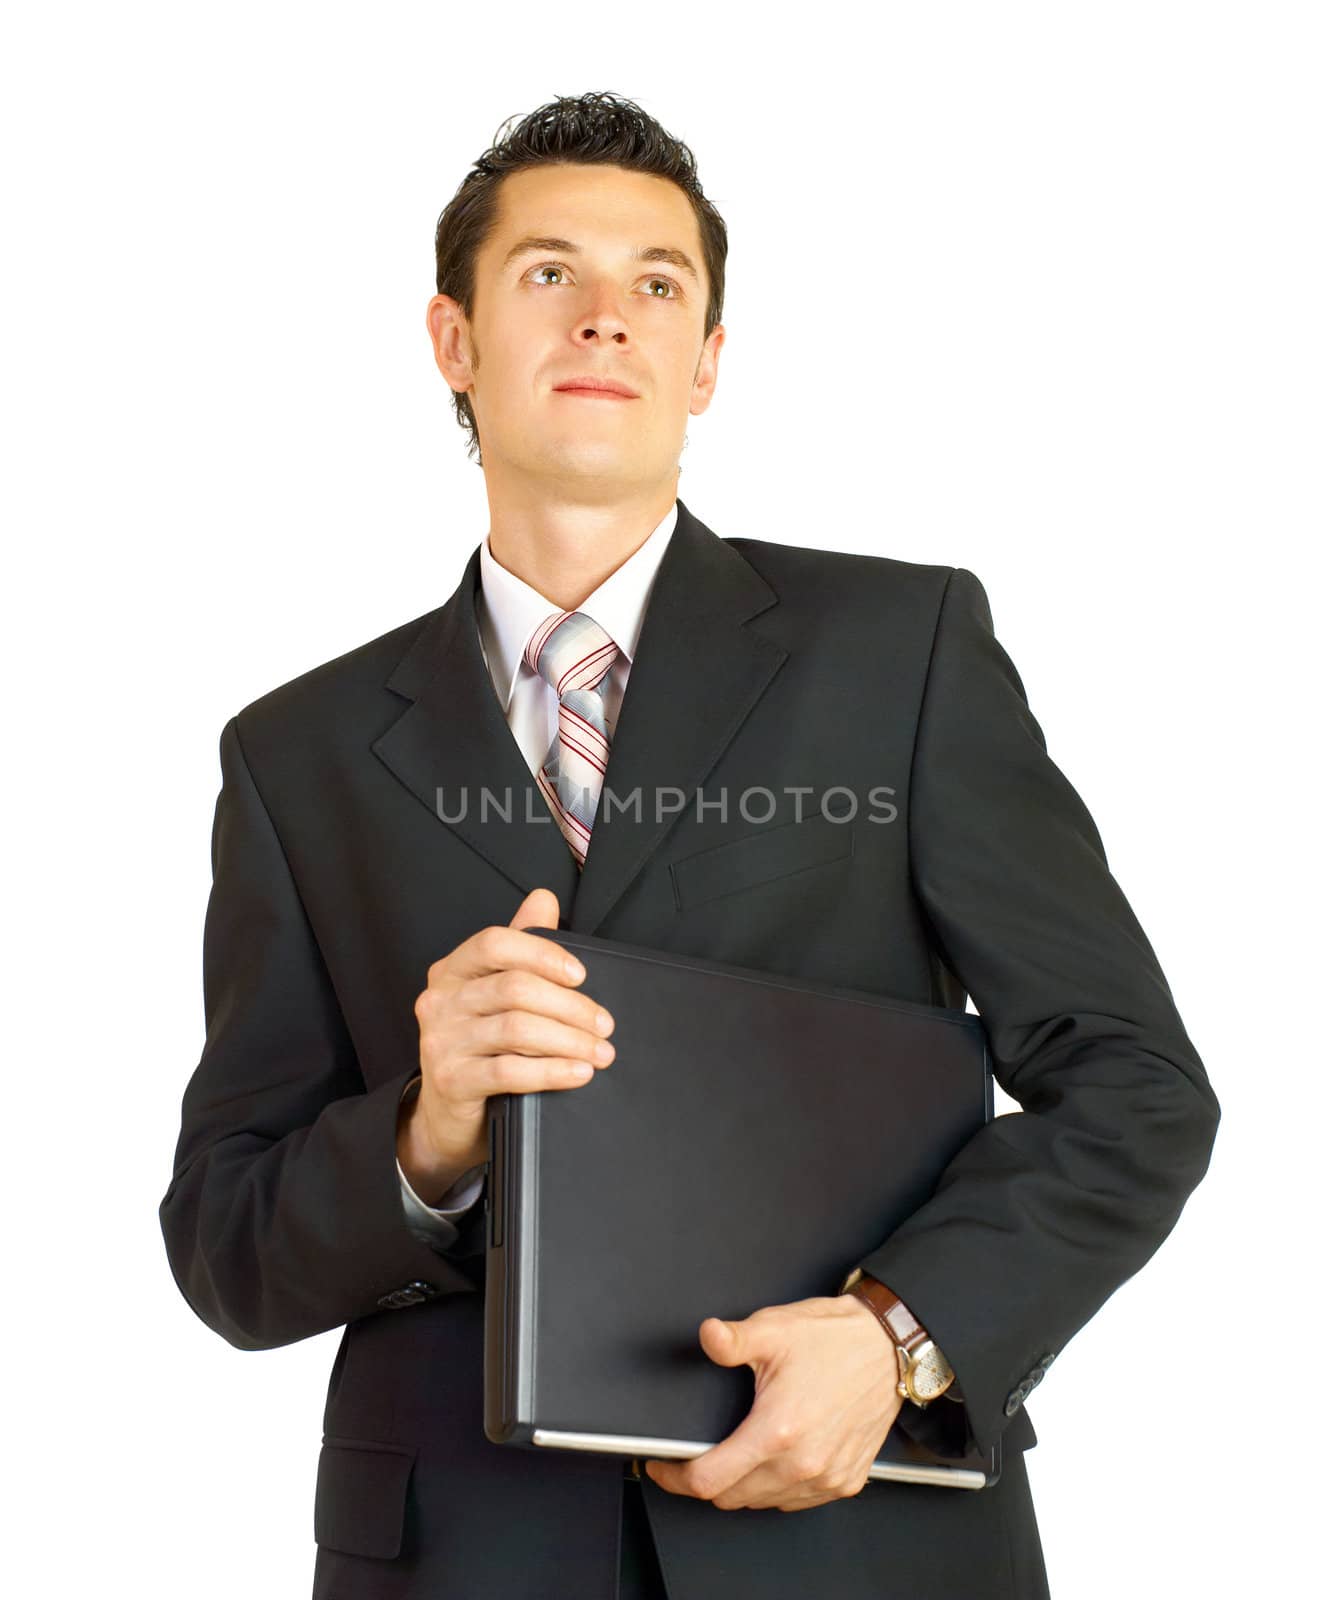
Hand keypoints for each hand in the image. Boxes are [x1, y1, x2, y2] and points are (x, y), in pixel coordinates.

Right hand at [402, 889, 614, 1195]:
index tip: (581, 975)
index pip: (495, 944)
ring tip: (600, 1051)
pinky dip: (552, 1070)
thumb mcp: (495, 992)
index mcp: (452, 971)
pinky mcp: (452, 1081)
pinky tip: (578, 1072)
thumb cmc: (478, 1047)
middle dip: (570, 1006)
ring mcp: (442, 1041)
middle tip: (604, 1024)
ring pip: (517, 1029)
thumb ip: (519, 946)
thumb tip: (543, 899)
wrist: (446, 1115)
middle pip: (514, 989)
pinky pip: (510, 1071)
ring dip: (569, 1039)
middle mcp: (440, 1001)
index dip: (543, 955)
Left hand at [645, 1294, 903, 1511]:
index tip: (662, 1466)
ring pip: (762, 1503)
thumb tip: (706, 1336)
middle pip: (731, 1498)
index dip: (675, 1477)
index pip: (709, 1480)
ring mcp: (825, 1477)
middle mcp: (801, 1463)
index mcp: (776, 1431)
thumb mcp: (773, 1329)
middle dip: (704, 1480)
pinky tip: (773, 1460)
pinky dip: (776, 1488)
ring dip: (741, 1486)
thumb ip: (731, 1339)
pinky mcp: (845, 1480)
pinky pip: (796, 1501)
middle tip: (695, 1455)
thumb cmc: (834, 1338)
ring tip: (734, 1453)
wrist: (888, 1348)